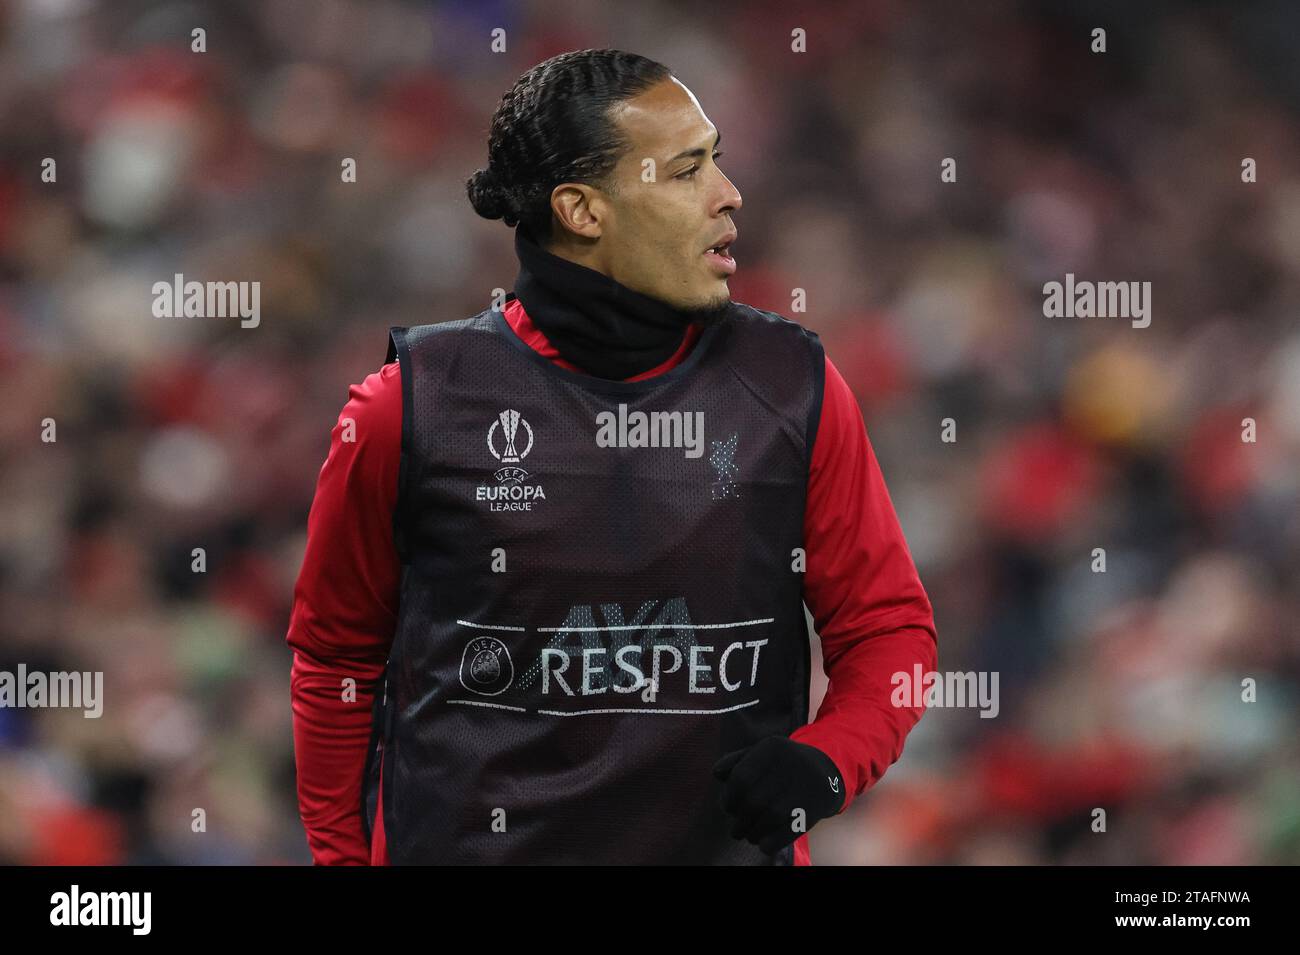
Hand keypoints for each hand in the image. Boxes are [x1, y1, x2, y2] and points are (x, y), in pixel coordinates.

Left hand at [712, 735, 845, 854]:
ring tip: (748, 836)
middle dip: (739, 821)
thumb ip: (737, 761)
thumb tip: (717, 774)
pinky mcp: (814, 809)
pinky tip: (763, 843)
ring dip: (752, 833)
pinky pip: (788, 831)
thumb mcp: (763, 753)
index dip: (729, 797)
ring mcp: (804, 787)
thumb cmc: (784, 764)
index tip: (728, 808)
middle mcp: (790, 765)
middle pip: (754, 801)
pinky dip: (770, 842)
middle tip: (736, 829)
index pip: (741, 777)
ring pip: (769, 818)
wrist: (826, 772)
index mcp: (772, 748)